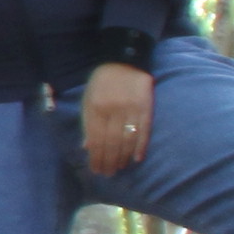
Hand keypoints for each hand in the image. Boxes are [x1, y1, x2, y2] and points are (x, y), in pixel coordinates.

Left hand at [77, 62, 155, 177]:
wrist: (124, 60)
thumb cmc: (102, 82)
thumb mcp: (88, 98)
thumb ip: (87, 123)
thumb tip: (87, 147)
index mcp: (95, 107)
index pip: (95, 139)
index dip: (96, 157)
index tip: (96, 169)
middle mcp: (112, 110)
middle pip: (111, 142)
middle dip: (108, 161)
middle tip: (107, 173)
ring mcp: (130, 108)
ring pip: (126, 139)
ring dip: (122, 157)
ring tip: (119, 168)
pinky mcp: (146, 107)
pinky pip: (144, 130)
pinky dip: (140, 146)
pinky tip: (137, 158)